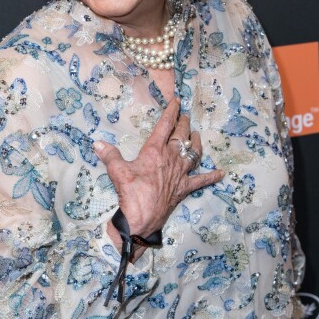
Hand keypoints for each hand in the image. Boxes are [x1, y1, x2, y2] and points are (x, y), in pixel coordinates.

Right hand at [94, 97, 223, 240]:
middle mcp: (171, 158)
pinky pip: (202, 181)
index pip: (165, 125)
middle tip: (186, 115)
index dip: (171, 111)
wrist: (141, 217)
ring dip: (197, 143)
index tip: (177, 100)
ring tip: (198, 135)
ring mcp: (180, 173)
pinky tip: (221, 173)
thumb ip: (109, 155)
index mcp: (155, 150)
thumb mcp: (116, 171)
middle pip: (182, 136)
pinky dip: (211, 176)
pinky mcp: (184, 188)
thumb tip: (97, 143)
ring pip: (194, 153)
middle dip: (185, 123)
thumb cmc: (130, 192)